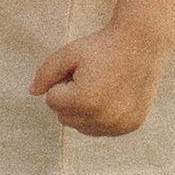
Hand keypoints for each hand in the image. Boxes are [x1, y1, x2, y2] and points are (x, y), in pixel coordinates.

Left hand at [29, 23, 163, 136]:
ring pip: (82, 126)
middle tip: (91, 76)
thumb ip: (45, 73)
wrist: (143, 45)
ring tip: (101, 85)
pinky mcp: (129, 126)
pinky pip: (102, 129)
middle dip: (71, 98)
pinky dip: (102, 116)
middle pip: (64, 117)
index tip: (80, 69)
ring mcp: (117, 125)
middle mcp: (101, 119)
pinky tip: (113, 95)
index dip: (62, 81)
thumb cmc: (103, 46)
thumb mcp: (69, 52)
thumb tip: (32, 92)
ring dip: (84, 109)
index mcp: (83, 101)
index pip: (52, 101)